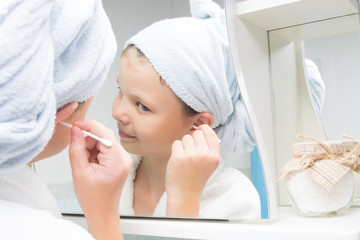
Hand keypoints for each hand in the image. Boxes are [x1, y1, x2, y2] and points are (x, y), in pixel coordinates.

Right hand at [69, 120, 130, 239]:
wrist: (102, 212)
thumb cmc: (93, 197)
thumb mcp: (79, 172)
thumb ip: (77, 148)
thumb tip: (75, 130)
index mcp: (117, 160)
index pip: (104, 133)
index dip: (89, 126)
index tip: (76, 125)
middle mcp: (124, 157)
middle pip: (104, 136)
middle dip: (88, 142)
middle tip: (81, 158)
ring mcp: (123, 159)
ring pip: (103, 142)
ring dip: (91, 149)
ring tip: (87, 166)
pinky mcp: (120, 161)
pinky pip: (106, 148)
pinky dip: (95, 153)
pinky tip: (92, 165)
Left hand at [165, 124, 219, 216]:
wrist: (185, 194)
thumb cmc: (196, 178)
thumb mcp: (210, 164)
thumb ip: (208, 148)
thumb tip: (201, 128)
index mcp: (214, 156)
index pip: (210, 133)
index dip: (203, 130)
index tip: (199, 132)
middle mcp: (204, 154)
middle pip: (197, 133)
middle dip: (192, 139)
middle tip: (191, 153)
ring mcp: (191, 155)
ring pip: (186, 137)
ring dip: (184, 145)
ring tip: (185, 158)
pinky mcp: (178, 157)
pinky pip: (176, 143)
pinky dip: (176, 150)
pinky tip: (178, 160)